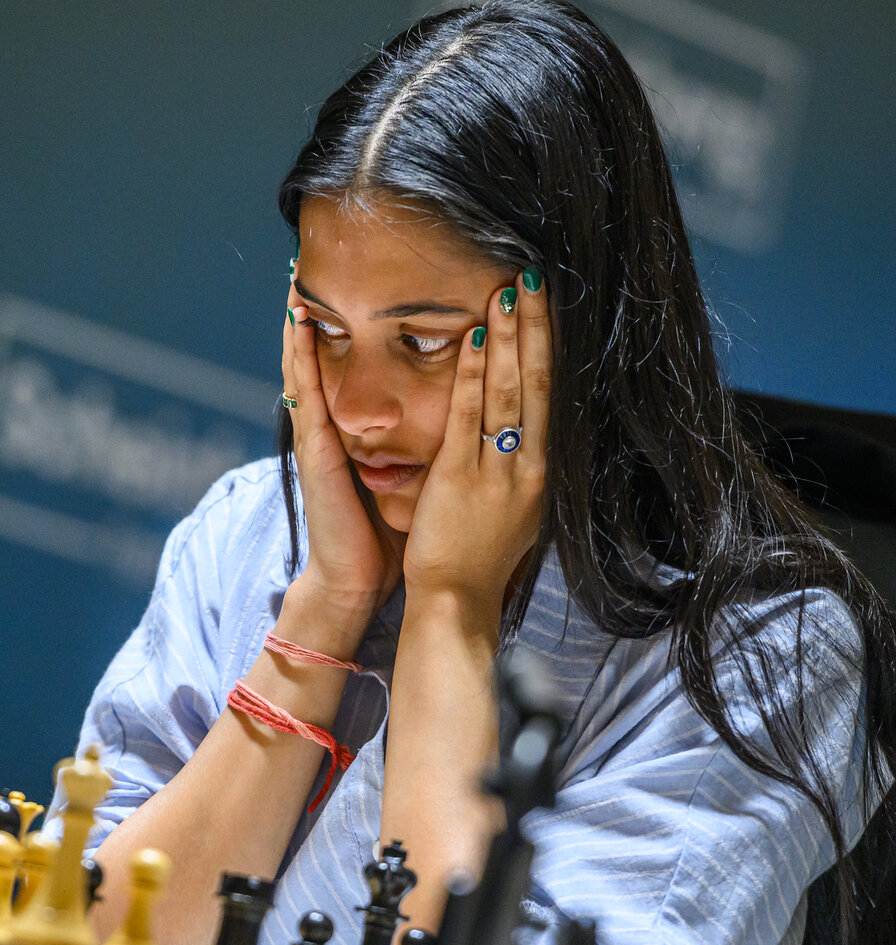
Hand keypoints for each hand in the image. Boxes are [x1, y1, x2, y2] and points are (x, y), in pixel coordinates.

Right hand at [282, 279, 403, 621]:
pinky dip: (298, 358)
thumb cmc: (385, 535)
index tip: (360, 291)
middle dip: (318, 318)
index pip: (350, 374)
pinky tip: (295, 326)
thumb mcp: (407, 481)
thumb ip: (418, 450)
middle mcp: (334, 431)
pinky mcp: (315, 452)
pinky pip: (306, 395)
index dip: (350, 334)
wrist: (358, 580)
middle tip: (310, 268)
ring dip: (299, 325)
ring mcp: (319, 439)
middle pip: (323, 362)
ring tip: (295, 279)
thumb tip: (455, 424)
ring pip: (306, 369)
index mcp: (357, 437)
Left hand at [401, 268, 550, 609]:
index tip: (546, 307)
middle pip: (538, 384)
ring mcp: (497, 471)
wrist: (459, 599)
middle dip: (534, 328)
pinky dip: (472, 374)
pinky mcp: (460, 478)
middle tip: (532, 277)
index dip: (549, 347)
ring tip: (507, 291)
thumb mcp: (517, 510)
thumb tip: (524, 430)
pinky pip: (469, 416)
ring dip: (508, 338)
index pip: (551, 397)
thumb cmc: (483, 557)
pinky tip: (473, 337)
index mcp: (541, 471)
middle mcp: (528, 466)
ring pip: (509, 392)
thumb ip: (519, 467)